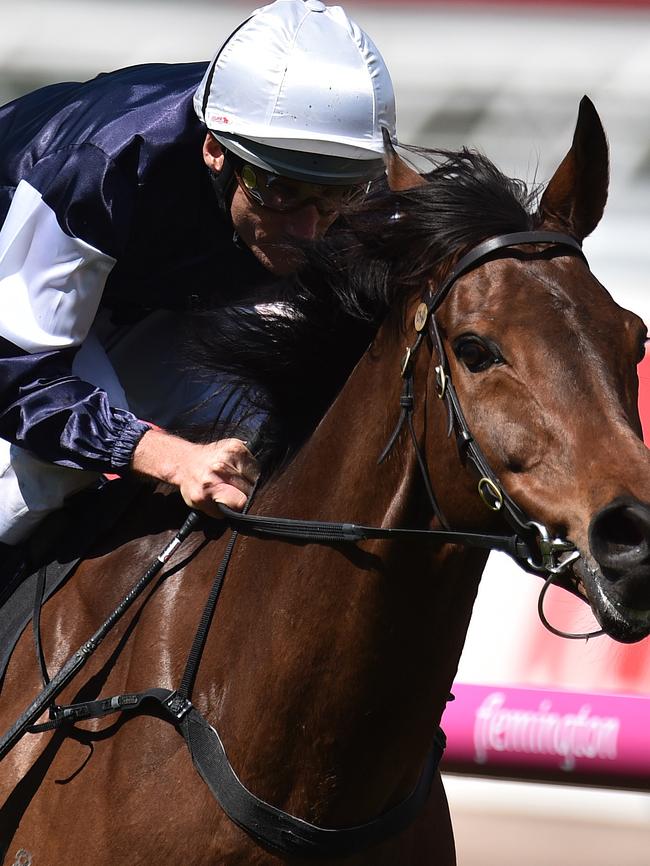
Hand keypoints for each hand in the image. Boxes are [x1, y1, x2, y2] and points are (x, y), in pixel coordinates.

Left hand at [131, 429, 258, 515]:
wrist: (185, 462)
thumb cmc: (194, 486)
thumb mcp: (202, 506)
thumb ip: (222, 511)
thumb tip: (240, 513)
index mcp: (209, 486)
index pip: (241, 501)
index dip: (241, 506)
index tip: (238, 505)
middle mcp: (219, 468)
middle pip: (250, 488)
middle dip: (245, 493)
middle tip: (234, 491)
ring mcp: (228, 454)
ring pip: (255, 475)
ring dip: (249, 481)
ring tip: (236, 480)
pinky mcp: (236, 444)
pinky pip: (254, 463)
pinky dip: (250, 469)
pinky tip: (239, 471)